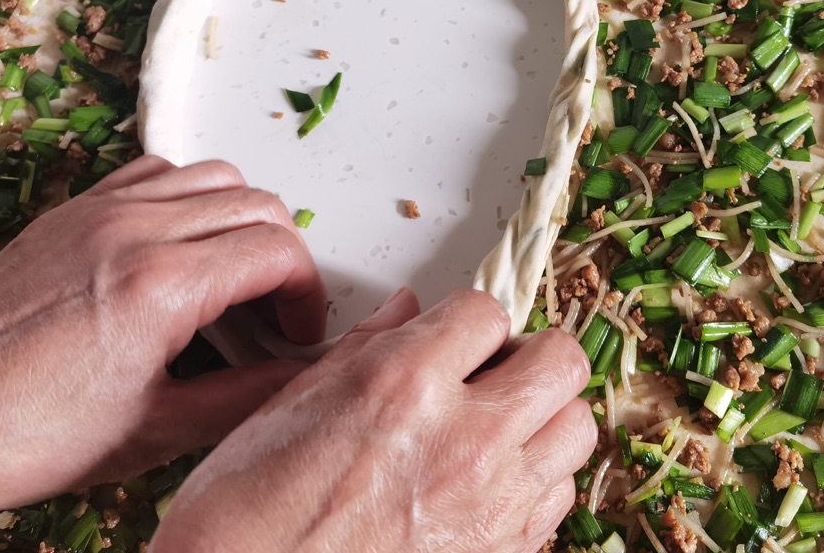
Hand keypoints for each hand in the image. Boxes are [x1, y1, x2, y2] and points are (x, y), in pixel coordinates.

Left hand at [0, 155, 326, 522]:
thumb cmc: (16, 435)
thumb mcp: (152, 431)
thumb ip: (243, 396)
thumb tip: (297, 376)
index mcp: (160, 286)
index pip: (278, 250)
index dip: (306, 293)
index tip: (297, 330)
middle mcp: (133, 230)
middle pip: (257, 203)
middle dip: (284, 256)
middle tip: (274, 311)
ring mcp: (98, 211)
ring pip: (213, 175)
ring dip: (240, 220)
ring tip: (231, 278)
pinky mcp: (70, 211)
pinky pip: (154, 172)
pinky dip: (187, 198)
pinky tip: (179, 249)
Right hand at [151, 289, 595, 552]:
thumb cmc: (247, 514)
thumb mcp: (292, 403)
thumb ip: (366, 348)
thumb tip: (407, 313)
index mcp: (405, 384)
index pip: (487, 311)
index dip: (469, 318)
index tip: (456, 335)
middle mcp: (463, 439)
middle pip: (559, 360)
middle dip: (530, 353)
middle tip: (495, 368)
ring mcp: (490, 503)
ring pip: (576, 427)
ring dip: (543, 416)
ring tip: (501, 424)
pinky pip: (558, 498)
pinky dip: (536, 480)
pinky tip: (491, 481)